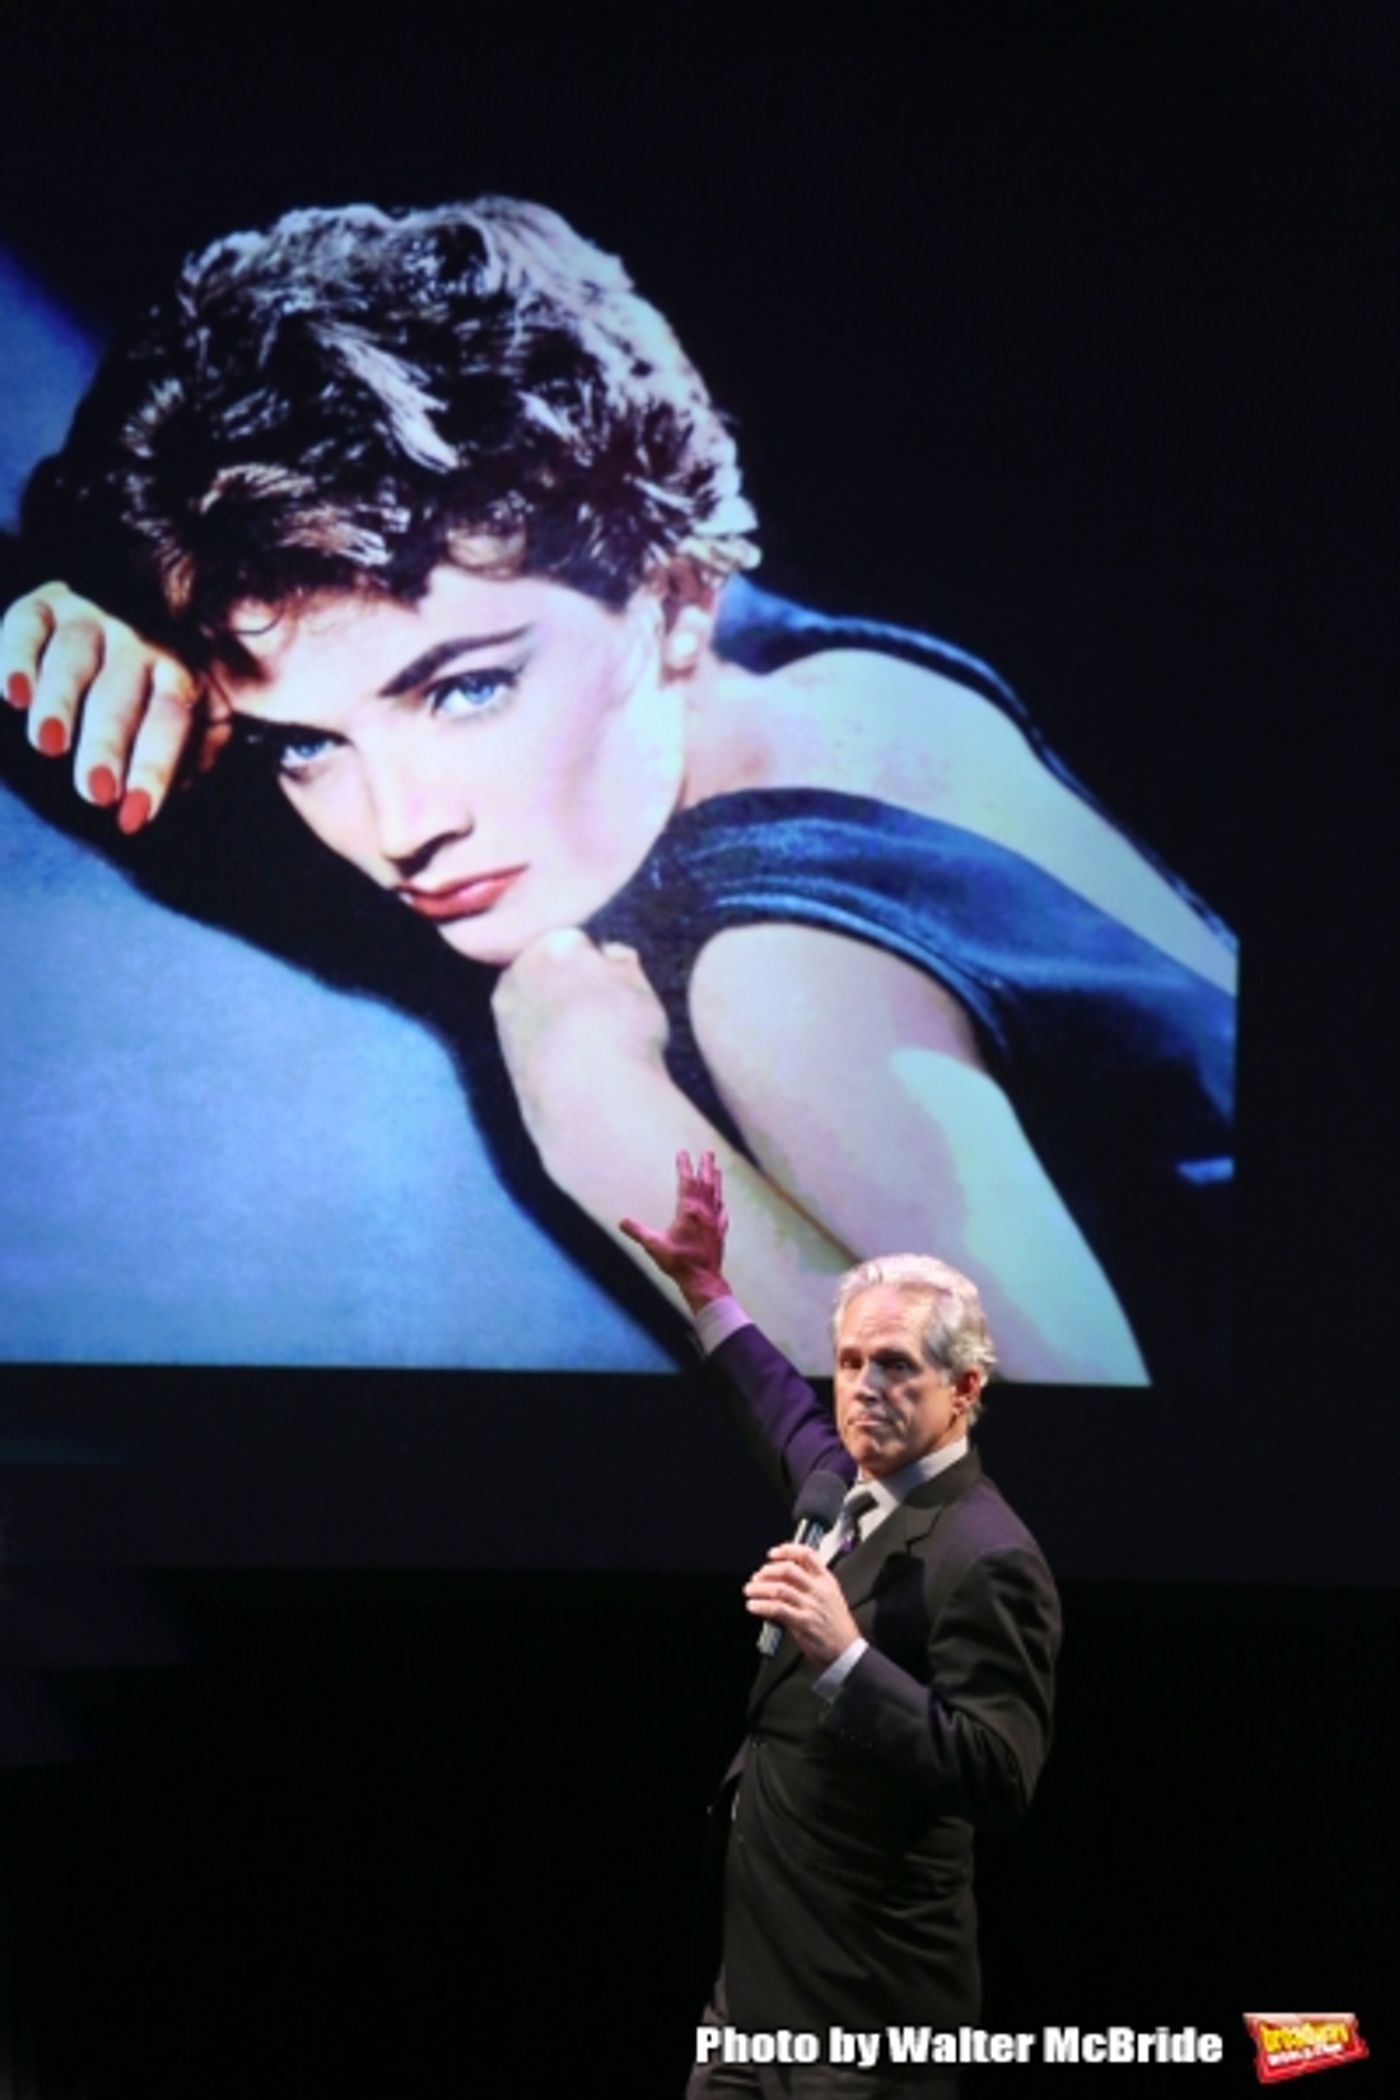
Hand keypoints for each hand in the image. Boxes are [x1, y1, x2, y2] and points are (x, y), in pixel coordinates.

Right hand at [2, 582, 212, 831]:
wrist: (124, 618)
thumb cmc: (152, 691)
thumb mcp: (192, 716)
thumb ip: (194, 752)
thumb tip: (186, 787)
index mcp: (176, 674)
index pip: (169, 721)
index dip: (154, 768)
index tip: (135, 814)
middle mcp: (136, 642)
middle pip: (119, 696)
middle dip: (107, 743)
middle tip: (95, 789)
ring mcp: (89, 619)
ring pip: (72, 660)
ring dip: (60, 702)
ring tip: (50, 744)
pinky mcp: (44, 606)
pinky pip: (27, 626)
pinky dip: (16, 658)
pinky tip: (13, 694)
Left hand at [493, 930, 670, 1152]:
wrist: (588, 1099)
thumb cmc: (623, 1035)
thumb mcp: (640, 989)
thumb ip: (623, 965)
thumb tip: (612, 954)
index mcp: (555, 944)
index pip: (573, 941)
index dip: (595, 963)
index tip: (613, 985)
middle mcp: (520, 972)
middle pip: (543, 969)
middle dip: (565, 985)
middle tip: (601, 1013)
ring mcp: (505, 1014)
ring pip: (532, 1004)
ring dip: (552, 1017)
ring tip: (589, 1045)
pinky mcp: (503, 1054)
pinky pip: (528, 1039)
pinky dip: (544, 1047)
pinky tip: (572, 1066)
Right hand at [618, 1146, 729, 1306]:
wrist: (703, 1279)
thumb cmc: (679, 1262)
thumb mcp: (654, 1246)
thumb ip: (638, 1232)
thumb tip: (621, 1221)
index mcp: (688, 1211)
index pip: (687, 1182)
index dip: (684, 1166)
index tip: (683, 1152)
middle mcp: (704, 1212)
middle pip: (706, 1183)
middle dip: (706, 1166)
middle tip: (709, 1151)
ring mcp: (714, 1222)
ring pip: (716, 1195)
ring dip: (716, 1180)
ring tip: (717, 1169)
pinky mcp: (719, 1232)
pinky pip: (722, 1213)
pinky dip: (721, 1203)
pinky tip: (722, 1203)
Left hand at [744, 1543, 860, 1667]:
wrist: (847, 1652)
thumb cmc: (837, 1627)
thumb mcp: (830, 1598)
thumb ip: (809, 1586)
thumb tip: (782, 1579)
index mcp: (827, 1581)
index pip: (807, 1555)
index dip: (787, 1550)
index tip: (773, 1554)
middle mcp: (819, 1590)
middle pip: (789, 1569)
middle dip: (768, 1571)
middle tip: (757, 1577)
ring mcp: (811, 1606)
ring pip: (779, 1588)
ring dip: (759, 1588)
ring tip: (749, 1591)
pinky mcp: (803, 1622)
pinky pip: (777, 1609)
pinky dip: (761, 1606)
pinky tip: (753, 1606)